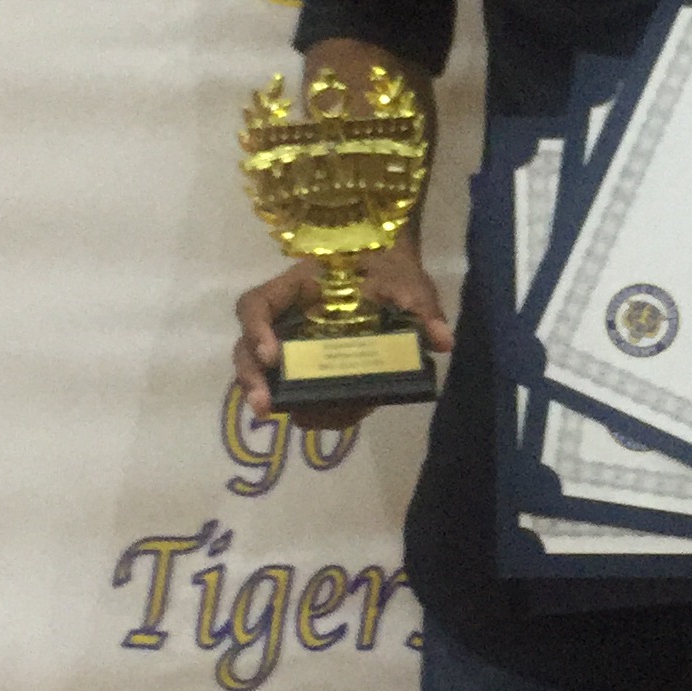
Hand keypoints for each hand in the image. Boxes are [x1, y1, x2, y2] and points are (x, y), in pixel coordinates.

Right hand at [232, 245, 453, 416]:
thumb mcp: (407, 282)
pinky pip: (302, 394)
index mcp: (296, 289)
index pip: (256, 305)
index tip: (273, 355)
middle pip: (248, 349)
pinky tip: (331, 417)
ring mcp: (296, 348)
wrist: (397, 280)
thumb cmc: (391, 271)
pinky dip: (313, 409)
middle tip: (265, 407)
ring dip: (277, 401)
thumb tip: (443, 341)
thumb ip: (421, 306)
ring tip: (295, 419)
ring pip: (267, 377)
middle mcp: (286, 320)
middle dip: (253, 379)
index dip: (256, 329)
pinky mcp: (315, 372)